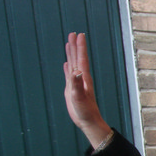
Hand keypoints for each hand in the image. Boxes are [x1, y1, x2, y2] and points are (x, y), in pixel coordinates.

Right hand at [63, 32, 111, 146]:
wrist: (88, 121)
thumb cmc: (85, 111)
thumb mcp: (79, 98)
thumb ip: (77, 85)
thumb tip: (76, 72)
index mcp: (84, 78)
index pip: (81, 59)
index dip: (80, 47)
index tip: (79, 35)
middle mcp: (81, 78)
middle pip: (77, 58)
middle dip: (75, 46)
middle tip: (73, 33)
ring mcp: (76, 83)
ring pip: (73, 65)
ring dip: (71, 54)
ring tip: (69, 43)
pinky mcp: (72, 89)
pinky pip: (69, 75)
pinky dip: (68, 68)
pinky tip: (67, 64)